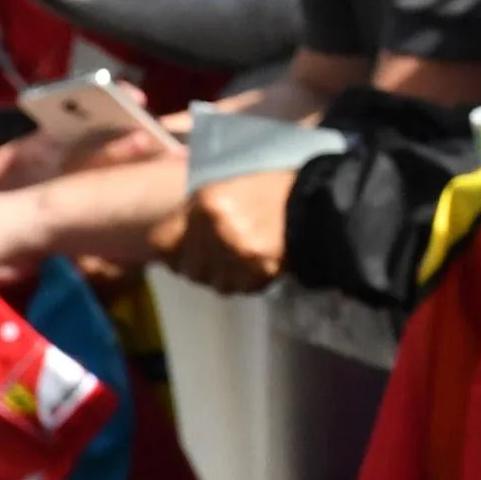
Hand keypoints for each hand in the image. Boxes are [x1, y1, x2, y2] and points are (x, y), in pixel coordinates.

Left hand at [166, 168, 296, 294]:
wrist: (319, 202)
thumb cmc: (268, 192)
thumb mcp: (223, 190)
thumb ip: (193, 215)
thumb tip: (170, 243)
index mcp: (205, 203)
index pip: (161, 243)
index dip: (170, 250)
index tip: (180, 250)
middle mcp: (216, 229)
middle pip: (187, 268)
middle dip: (198, 265)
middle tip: (219, 252)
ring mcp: (237, 254)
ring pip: (212, 283)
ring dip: (223, 275)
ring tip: (241, 257)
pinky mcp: (258, 272)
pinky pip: (239, 288)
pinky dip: (245, 281)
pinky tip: (258, 263)